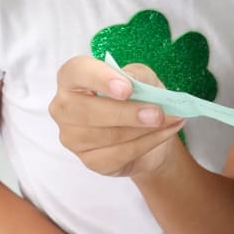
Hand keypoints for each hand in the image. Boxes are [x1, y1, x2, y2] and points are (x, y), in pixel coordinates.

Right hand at [50, 56, 186, 179]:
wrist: (149, 132)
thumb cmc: (138, 98)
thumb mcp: (143, 78)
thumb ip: (137, 76)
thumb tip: (132, 83)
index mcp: (72, 79)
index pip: (75, 72)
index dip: (99, 78)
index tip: (126, 88)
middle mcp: (64, 108)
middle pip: (87, 110)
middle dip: (126, 113)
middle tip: (157, 113)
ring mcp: (73, 137)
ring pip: (106, 135)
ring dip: (143, 129)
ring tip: (169, 120)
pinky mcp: (90, 160)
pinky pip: (119, 153)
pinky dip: (147, 143)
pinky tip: (164, 132)